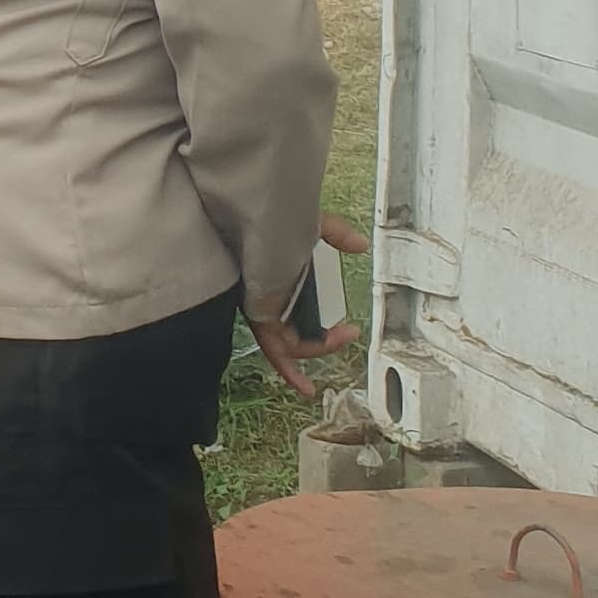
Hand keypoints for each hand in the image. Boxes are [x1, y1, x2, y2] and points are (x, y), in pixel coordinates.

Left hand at [248, 210, 372, 396]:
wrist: (236, 210)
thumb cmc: (264, 213)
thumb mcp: (305, 224)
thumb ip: (333, 233)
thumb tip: (361, 245)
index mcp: (272, 275)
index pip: (292, 306)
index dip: (315, 323)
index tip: (347, 329)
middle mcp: (262, 294)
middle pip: (291, 329)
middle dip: (322, 340)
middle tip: (350, 332)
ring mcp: (257, 306)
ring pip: (285, 342)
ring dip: (315, 349)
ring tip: (344, 337)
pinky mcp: (254, 312)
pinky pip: (271, 346)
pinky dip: (288, 367)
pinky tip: (305, 387)